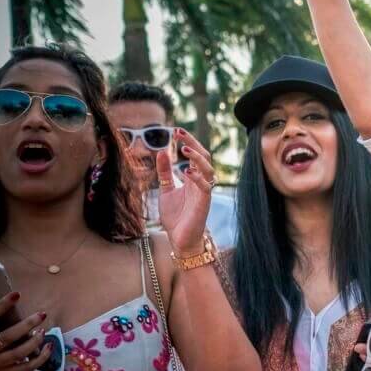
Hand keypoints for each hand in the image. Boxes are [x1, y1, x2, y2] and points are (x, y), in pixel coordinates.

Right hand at [0, 295, 51, 370]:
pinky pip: (26, 367)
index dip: (3, 305)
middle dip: (26, 325)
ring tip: (42, 329)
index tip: (17, 294)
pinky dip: (40, 357)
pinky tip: (49, 346)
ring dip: (34, 341)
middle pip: (6, 338)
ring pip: (18, 353)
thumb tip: (15, 298)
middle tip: (41, 314)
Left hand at [157, 129, 213, 255]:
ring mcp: (203, 192)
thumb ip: (165, 172)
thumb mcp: (165, 190)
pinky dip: (197, 177)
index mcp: (193, 178)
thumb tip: (161, 152)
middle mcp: (200, 182)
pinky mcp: (204, 203)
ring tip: (183, 149)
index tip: (176, 131)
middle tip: (180, 133)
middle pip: (204, 157)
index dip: (188, 142)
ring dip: (197, 158)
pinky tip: (186, 171)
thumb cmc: (175, 216)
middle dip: (193, 143)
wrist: (180, 238)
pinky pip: (205, 187)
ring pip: (208, 169)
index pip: (194, 155)